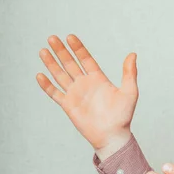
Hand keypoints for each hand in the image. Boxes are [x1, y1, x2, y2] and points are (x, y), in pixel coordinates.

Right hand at [36, 35, 138, 150]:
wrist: (112, 136)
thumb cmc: (123, 116)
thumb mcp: (130, 92)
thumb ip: (129, 73)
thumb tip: (133, 54)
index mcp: (98, 79)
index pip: (85, 59)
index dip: (78, 48)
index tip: (70, 37)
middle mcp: (85, 84)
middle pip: (70, 63)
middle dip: (61, 51)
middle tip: (52, 38)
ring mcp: (75, 94)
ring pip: (60, 75)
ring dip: (51, 63)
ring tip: (43, 50)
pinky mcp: (68, 106)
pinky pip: (55, 93)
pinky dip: (47, 85)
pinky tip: (40, 75)